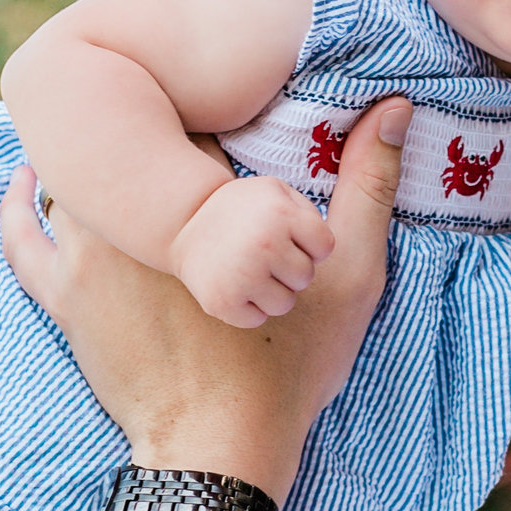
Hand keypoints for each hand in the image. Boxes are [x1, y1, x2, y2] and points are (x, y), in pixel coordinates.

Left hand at [0, 99, 408, 493]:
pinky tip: (24, 179)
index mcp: (201, 192)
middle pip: (126, 137)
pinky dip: (19, 204)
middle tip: (169, 117)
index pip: (192, 112)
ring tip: (108, 138)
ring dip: (90, 155)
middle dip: (145, 124)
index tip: (222, 101)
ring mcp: (86, 254)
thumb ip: (370, 185)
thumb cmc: (289, 367)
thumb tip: (397, 106)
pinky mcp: (62, 297)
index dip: (208, 101)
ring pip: (74, 174)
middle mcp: (129, 210)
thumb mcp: (350, 275)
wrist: (218, 451)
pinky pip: (23, 238)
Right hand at [170, 176, 333, 327]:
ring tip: (250, 270)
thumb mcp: (276, 191)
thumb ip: (311, 211)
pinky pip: (257, 319)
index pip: (324, 248)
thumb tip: (327, 247)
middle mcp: (264, 244)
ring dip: (272, 292)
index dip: (309, 245)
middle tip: (263, 254)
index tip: (288, 239)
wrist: (183, 223)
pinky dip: (247, 308)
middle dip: (289, 268)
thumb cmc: (242, 209)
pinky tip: (234, 286)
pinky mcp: (222, 302)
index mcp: (281, 214)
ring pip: (285, 303)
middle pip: (305, 277)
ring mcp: (242, 276)